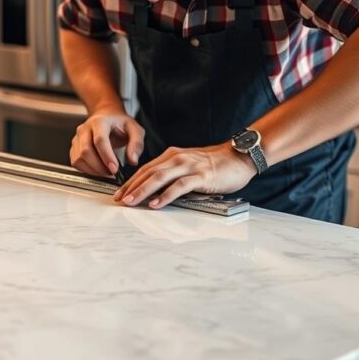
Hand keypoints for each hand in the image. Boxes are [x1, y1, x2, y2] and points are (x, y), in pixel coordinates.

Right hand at [69, 112, 144, 176]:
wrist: (106, 116)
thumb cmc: (119, 124)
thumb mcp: (135, 129)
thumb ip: (136, 144)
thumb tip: (133, 160)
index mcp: (99, 122)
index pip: (100, 140)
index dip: (106, 157)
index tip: (115, 169)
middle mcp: (85, 129)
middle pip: (86, 151)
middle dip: (99, 167)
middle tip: (112, 172)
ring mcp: (77, 139)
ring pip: (79, 159)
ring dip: (93, 170)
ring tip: (106, 171)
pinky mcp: (74, 148)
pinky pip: (76, 163)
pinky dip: (86, 170)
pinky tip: (98, 170)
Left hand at [114, 142, 256, 208]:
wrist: (240, 157)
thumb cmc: (215, 165)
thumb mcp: (188, 166)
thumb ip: (173, 175)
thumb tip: (156, 192)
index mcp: (172, 156)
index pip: (146, 169)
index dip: (130, 181)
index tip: (119, 193)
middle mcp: (177, 158)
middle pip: (148, 173)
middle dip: (131, 187)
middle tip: (118, 200)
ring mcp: (188, 166)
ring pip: (159, 177)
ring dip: (143, 191)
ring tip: (131, 202)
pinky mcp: (200, 176)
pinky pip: (179, 186)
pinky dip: (166, 195)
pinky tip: (156, 203)